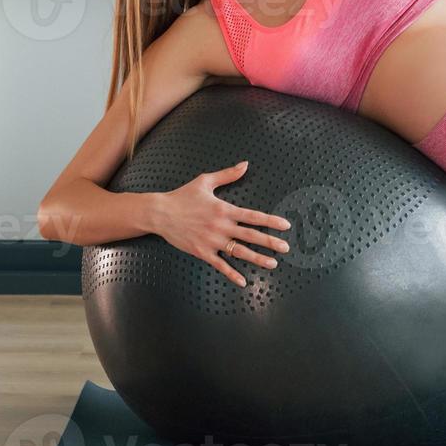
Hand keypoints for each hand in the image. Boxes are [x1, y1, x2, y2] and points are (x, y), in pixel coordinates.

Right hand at [148, 161, 290, 286]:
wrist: (160, 213)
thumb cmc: (182, 196)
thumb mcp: (205, 181)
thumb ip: (227, 175)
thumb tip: (245, 164)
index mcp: (224, 209)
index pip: (253, 216)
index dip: (271, 221)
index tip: (285, 226)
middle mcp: (221, 226)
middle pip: (251, 235)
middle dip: (270, 242)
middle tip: (286, 248)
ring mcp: (212, 241)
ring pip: (239, 252)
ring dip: (257, 258)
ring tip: (272, 264)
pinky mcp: (201, 252)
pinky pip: (220, 265)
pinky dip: (232, 274)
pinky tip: (243, 281)